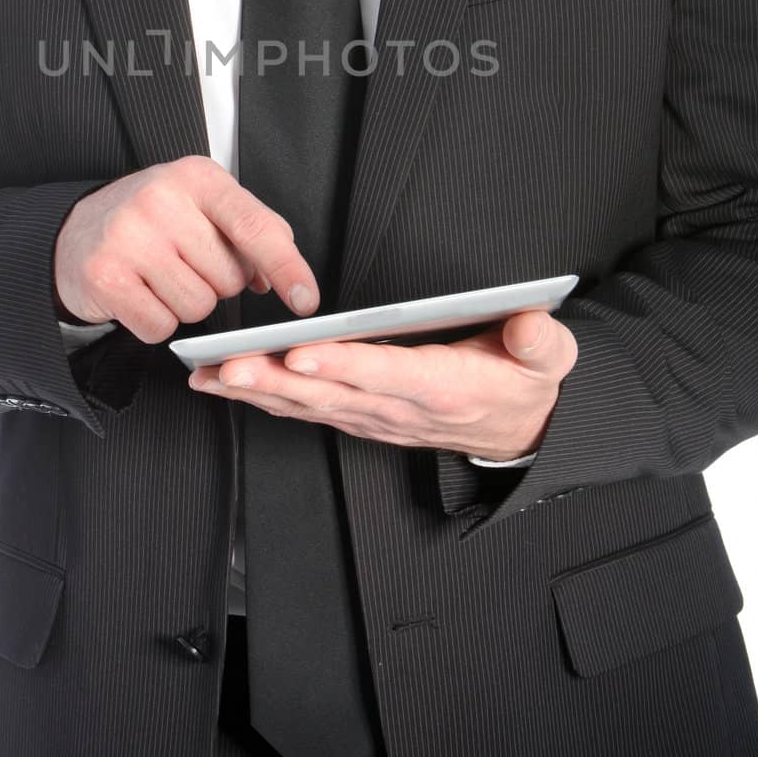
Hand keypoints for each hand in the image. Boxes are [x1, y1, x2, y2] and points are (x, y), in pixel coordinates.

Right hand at [53, 155, 319, 343]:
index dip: (287, 267)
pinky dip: (156, 321)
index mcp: (196, 177)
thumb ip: (249, 230)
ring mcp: (129, 236)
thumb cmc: (152, 220)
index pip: (255, 226)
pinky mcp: (105, 275)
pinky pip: (161, 326)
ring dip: (186, 304)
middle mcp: (161, 200)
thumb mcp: (202, 204)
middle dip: (217, 282)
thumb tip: (278, 277)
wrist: (78, 231)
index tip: (306, 299)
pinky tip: (140, 294)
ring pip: (198, 306)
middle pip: (229, 277)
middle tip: (186, 262)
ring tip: (162, 276)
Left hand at [187, 307, 578, 459]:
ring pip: (307, 405)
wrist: (520, 430)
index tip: (299, 351)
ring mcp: (374, 418)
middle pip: (328, 393)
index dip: (339, 364)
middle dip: (273, 380)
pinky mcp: (360, 418)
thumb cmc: (523, 384)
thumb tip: (528, 326)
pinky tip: (227, 388)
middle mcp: (397, 408)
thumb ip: (541, 342)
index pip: (382, 375)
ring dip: (256, 392)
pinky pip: (305, 410)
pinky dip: (264, 400)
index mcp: (441, 388)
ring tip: (207, 374)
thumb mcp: (550, 360)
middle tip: (225, 366)